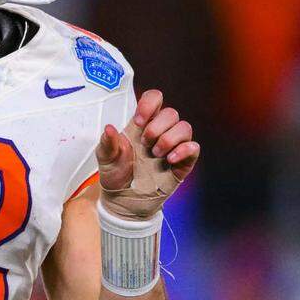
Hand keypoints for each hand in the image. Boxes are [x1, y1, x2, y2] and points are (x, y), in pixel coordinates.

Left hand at [95, 89, 198, 220]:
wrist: (123, 200)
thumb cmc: (115, 174)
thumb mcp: (105, 158)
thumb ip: (107, 143)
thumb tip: (109, 128)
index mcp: (142, 124)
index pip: (155, 98)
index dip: (150, 103)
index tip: (137, 121)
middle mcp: (160, 131)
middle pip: (171, 113)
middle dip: (157, 127)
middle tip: (144, 143)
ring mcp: (173, 146)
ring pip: (185, 127)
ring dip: (168, 139)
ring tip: (155, 154)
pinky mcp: (183, 162)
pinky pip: (194, 147)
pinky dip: (183, 150)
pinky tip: (169, 159)